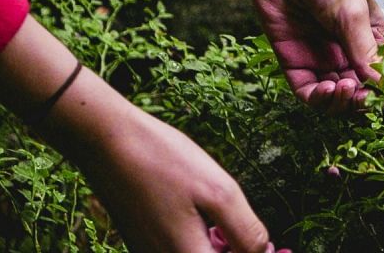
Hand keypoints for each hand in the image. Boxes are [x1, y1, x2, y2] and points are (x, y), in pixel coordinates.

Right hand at [0, 16, 270, 252]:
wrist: (106, 141)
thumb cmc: (163, 160)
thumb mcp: (218, 191)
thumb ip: (245, 230)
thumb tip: (263, 252)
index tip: (277, 248)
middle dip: (236, 249)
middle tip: (256, 238)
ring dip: (219, 246)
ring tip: (230, 225)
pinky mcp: (142, 243)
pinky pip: (181, 249)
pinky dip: (200, 240)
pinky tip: (207, 218)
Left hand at [239, 0, 383, 112]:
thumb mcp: (352, 11)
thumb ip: (365, 51)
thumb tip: (383, 86)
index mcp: (368, 31)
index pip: (381, 70)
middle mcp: (345, 44)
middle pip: (358, 87)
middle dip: (361, 97)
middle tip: (362, 97)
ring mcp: (318, 51)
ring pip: (333, 93)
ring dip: (341, 100)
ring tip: (344, 89)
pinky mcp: (291, 56)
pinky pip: (306, 88)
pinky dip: (318, 97)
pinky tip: (327, 90)